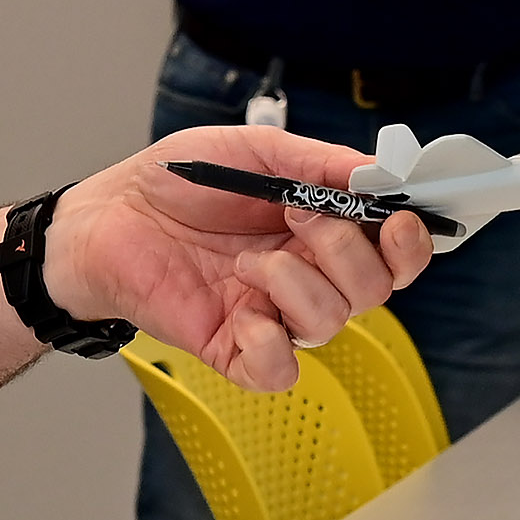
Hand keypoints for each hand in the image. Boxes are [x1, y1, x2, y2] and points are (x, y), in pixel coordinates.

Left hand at [41, 126, 433, 390]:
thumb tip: (378, 173)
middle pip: (374, 290)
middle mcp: (307, 276)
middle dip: (343, 250)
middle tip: (295, 216)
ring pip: (331, 323)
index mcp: (322, 229)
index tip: (399, 220)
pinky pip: (279, 369)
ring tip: (244, 260)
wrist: (108, 216)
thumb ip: (319, 163)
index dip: (411, 245)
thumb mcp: (254, 150)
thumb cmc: (178, 181)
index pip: (393, 254)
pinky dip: (270, 344)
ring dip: (293, 283)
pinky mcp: (235, 347)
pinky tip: (242, 315)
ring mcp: (273, 314)